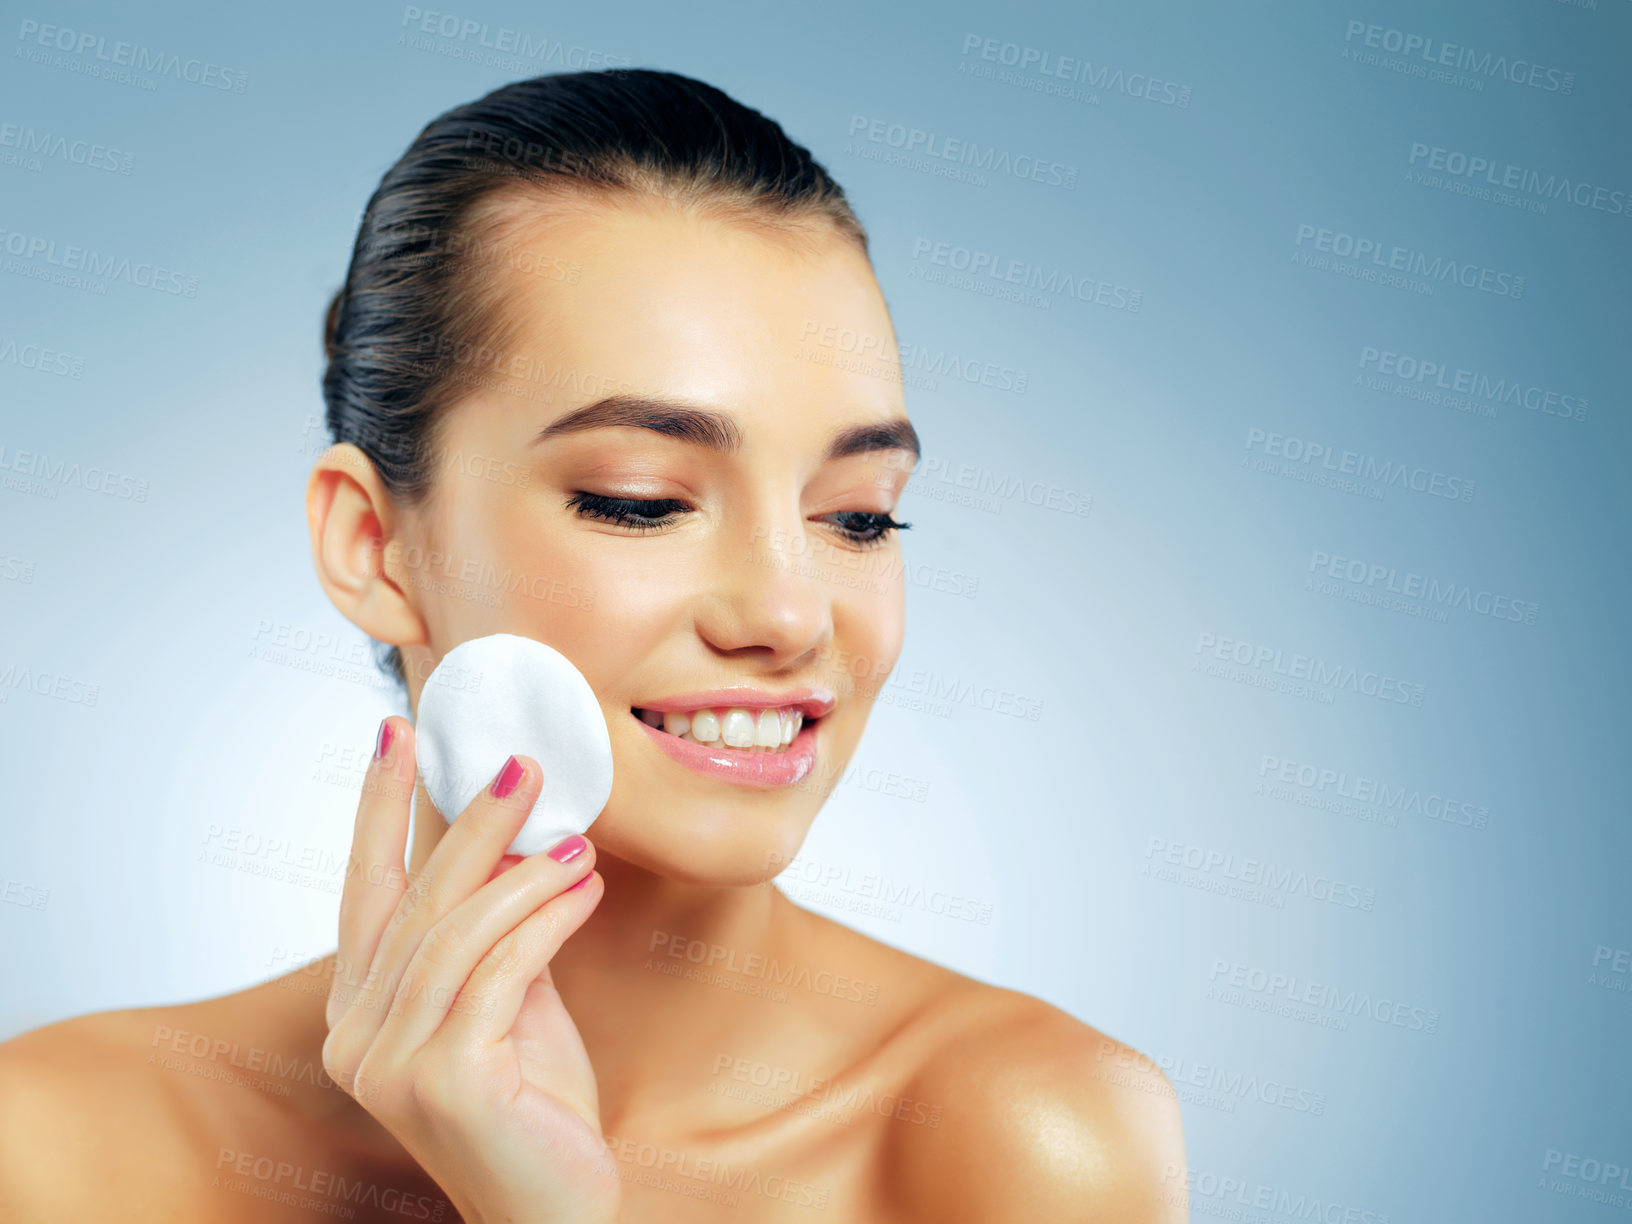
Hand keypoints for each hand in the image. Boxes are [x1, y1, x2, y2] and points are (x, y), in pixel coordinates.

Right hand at [322, 716, 620, 1223]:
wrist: (558, 1205)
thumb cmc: (534, 1104)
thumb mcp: (506, 998)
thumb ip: (493, 932)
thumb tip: (514, 837)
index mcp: (357, 1010)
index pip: (365, 889)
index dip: (379, 807)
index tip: (395, 732)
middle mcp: (352, 1036)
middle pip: (415, 900)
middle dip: (471, 821)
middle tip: (523, 763)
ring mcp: (387, 1062)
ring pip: (458, 932)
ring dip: (526, 873)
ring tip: (579, 841)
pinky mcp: (441, 1078)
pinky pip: (499, 971)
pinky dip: (547, 920)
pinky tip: (585, 890)